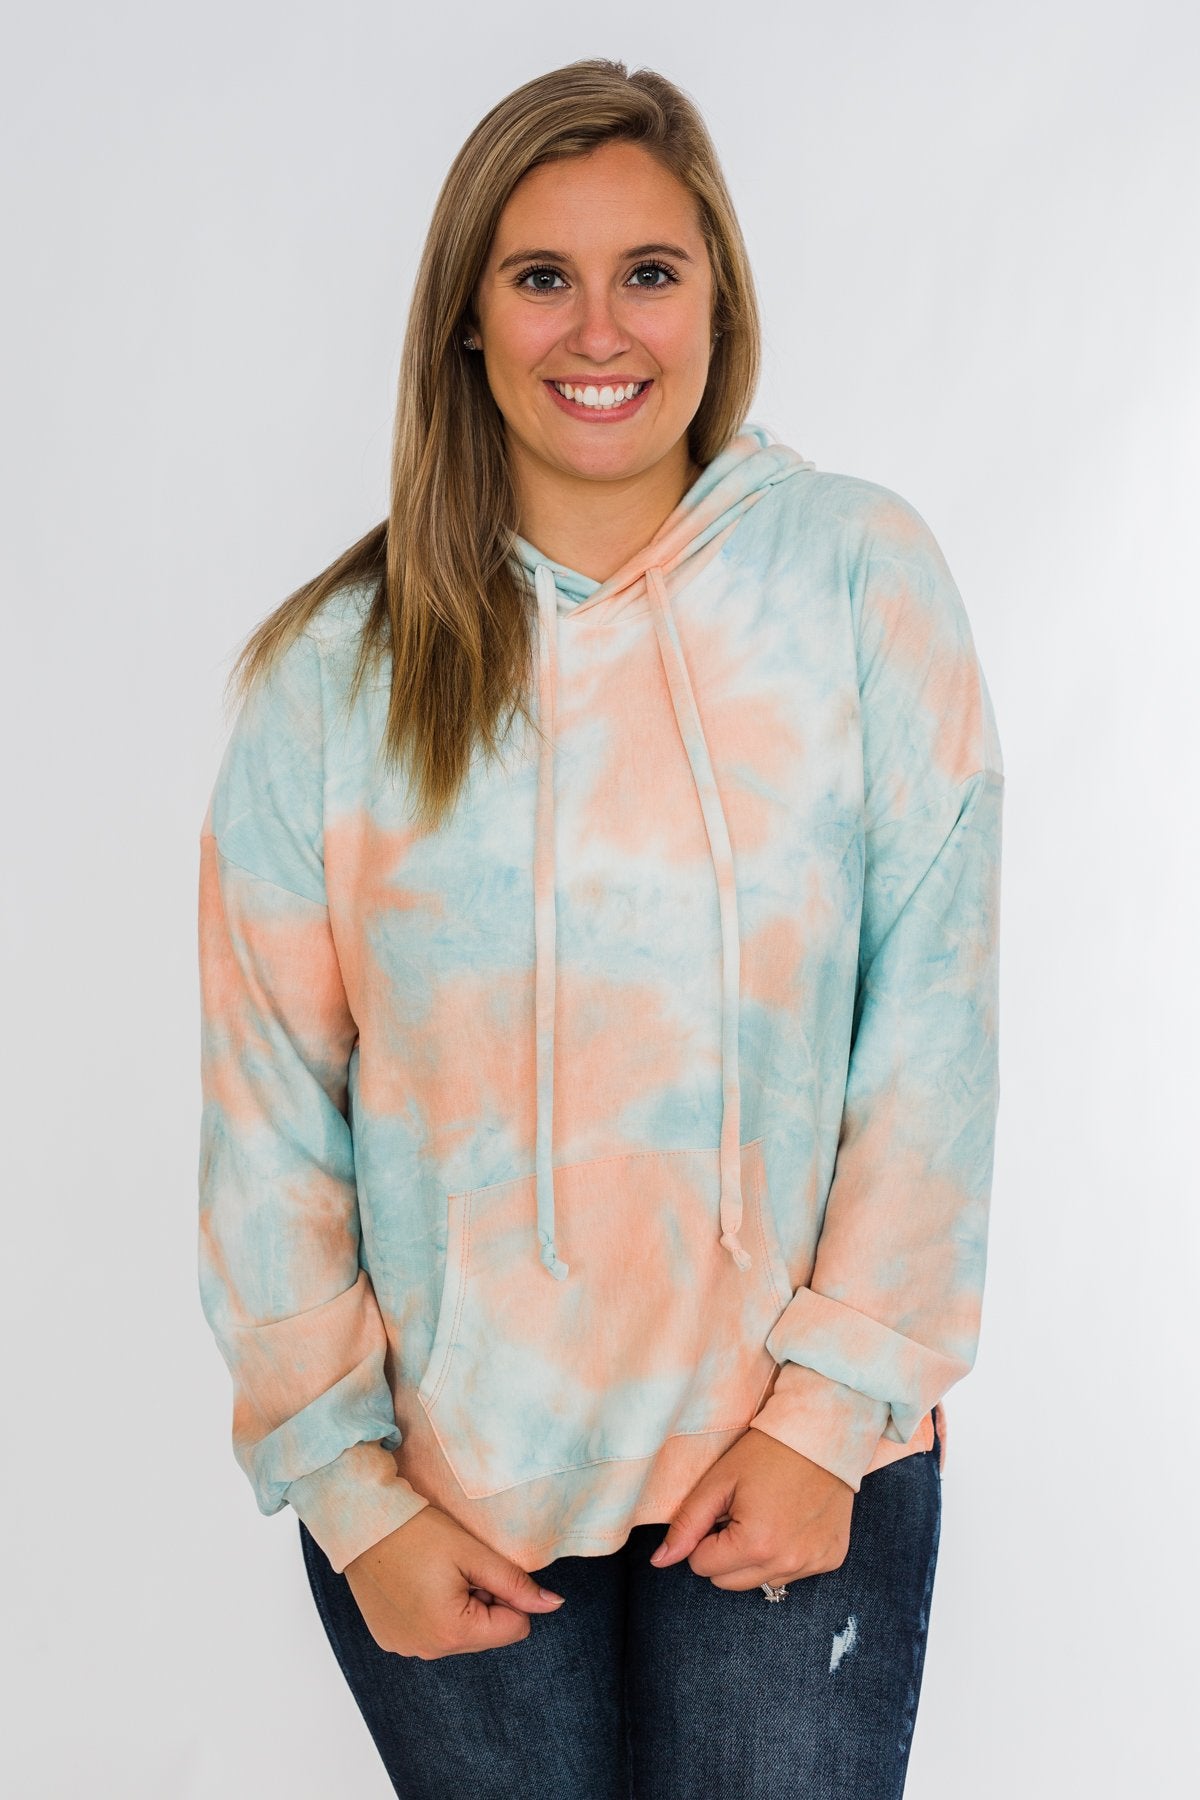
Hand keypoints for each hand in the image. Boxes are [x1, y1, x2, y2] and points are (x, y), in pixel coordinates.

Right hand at [343, 1504, 565, 1658]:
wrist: (362, 1523)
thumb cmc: (419, 1531)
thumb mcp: (474, 1552)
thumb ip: (515, 1583)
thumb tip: (553, 1605)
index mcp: (453, 1633)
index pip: (514, 1629)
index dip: (506, 1595)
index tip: (481, 1569)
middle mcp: (428, 1651)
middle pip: (485, 1635)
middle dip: (483, 1602)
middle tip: (458, 1568)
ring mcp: (405, 1648)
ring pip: (458, 1635)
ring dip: (458, 1608)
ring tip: (435, 1574)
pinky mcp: (389, 1640)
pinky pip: (429, 1634)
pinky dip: (431, 1612)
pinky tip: (416, 1583)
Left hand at [649, 1427, 853, 1589]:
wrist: (823, 1433)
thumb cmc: (766, 1451)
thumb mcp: (719, 1481)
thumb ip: (687, 1524)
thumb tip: (659, 1561)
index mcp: (755, 1544)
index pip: (702, 1566)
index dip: (704, 1537)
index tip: (720, 1510)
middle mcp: (787, 1563)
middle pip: (729, 1582)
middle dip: (725, 1553)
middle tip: (741, 1513)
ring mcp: (813, 1563)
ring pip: (761, 1581)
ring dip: (756, 1556)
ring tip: (768, 1515)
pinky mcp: (831, 1558)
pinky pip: (794, 1572)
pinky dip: (786, 1553)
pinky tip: (792, 1520)